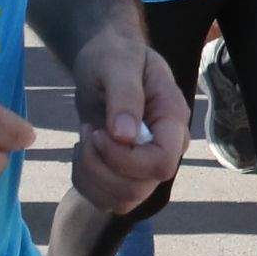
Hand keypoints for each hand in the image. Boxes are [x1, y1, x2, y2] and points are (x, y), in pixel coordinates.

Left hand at [61, 30, 185, 217]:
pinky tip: (84, 151)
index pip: (163, 163)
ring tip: (85, 139)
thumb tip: (126, 136)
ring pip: (122, 200)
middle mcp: (166, 148)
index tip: (99, 132)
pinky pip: (105, 200)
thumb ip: (125, 95)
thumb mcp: (117, 63)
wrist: (103, 61)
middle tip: (88, 131)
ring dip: (91, 174)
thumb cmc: (114, 55)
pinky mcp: (125, 175)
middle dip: (101, 166)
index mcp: (172, 120)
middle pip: (139, 188)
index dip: (126, 159)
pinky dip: (84, 181)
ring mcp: (146, 165)